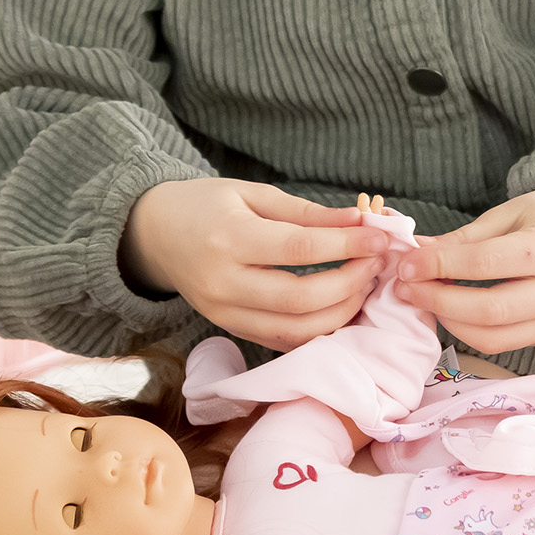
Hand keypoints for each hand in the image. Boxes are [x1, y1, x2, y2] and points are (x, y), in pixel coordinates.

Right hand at [118, 178, 386, 350]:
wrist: (155, 235)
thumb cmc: (206, 205)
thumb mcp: (252, 193)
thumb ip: (306, 211)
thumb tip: (359, 221)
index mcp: (229, 239)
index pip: (299, 249)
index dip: (347, 245)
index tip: (380, 238)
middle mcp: (224, 284)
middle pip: (301, 299)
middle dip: (350, 284)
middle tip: (376, 263)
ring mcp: (224, 314)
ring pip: (295, 331)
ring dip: (341, 312)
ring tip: (364, 285)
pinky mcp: (230, 329)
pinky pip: (282, 341)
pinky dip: (317, 330)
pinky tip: (340, 306)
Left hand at [394, 177, 534, 354]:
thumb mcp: (509, 213)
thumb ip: (463, 238)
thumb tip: (414, 252)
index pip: (483, 264)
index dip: (439, 266)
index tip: (406, 263)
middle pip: (487, 311)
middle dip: (438, 301)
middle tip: (405, 287)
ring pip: (492, 337)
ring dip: (449, 320)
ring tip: (422, 297)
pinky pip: (502, 342)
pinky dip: (469, 329)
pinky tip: (449, 308)